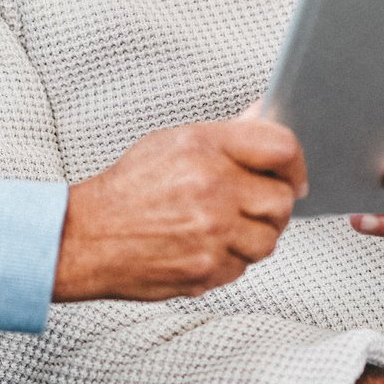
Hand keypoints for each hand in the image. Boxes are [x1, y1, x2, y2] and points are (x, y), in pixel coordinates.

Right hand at [52, 119, 305, 301]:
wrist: (87, 237)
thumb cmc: (127, 190)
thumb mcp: (173, 143)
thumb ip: (227, 134)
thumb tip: (263, 114)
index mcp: (204, 148)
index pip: (281, 147)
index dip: (295, 164)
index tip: (292, 175)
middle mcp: (212, 189)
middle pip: (282, 200)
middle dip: (272, 205)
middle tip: (249, 205)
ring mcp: (212, 233)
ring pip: (269, 240)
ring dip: (252, 236)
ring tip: (219, 227)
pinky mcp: (208, 270)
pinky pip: (243, 267)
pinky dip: (229, 260)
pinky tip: (202, 246)